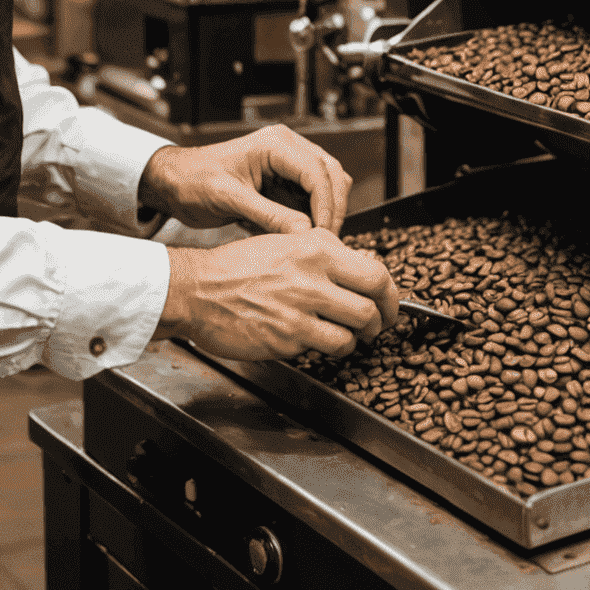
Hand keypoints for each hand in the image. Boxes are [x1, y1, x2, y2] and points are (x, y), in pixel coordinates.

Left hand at [137, 125, 353, 234]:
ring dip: (326, 212)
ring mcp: (288, 163)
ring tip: (317, 243)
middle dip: (333, 208)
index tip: (323, 235)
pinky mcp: (284, 180)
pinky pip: (311, 196)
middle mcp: (287, 148)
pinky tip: (304, 236)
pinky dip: (313, 215)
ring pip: (327, 185)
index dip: (326, 204)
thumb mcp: (229, 199)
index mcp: (275, 144)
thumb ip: (268, 215)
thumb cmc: (193, 181)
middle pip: (331, 174)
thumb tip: (305, 234)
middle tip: (327, 243)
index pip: (318, 171)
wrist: (173, 182)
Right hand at [156, 229, 399, 360]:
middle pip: (371, 307)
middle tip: (377, 326)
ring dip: (354, 339)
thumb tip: (364, 264)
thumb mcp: (288, 242)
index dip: (390, 294)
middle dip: (380, 322)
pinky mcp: (286, 339)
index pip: (375, 273)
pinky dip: (326, 348)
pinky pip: (323, 348)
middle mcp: (312, 278)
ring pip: (352, 333)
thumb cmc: (239, 265)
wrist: (198, 289)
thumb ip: (327, 253)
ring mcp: (299, 311)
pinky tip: (315, 339)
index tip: (389, 303)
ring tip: (345, 335)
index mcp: (317, 249)